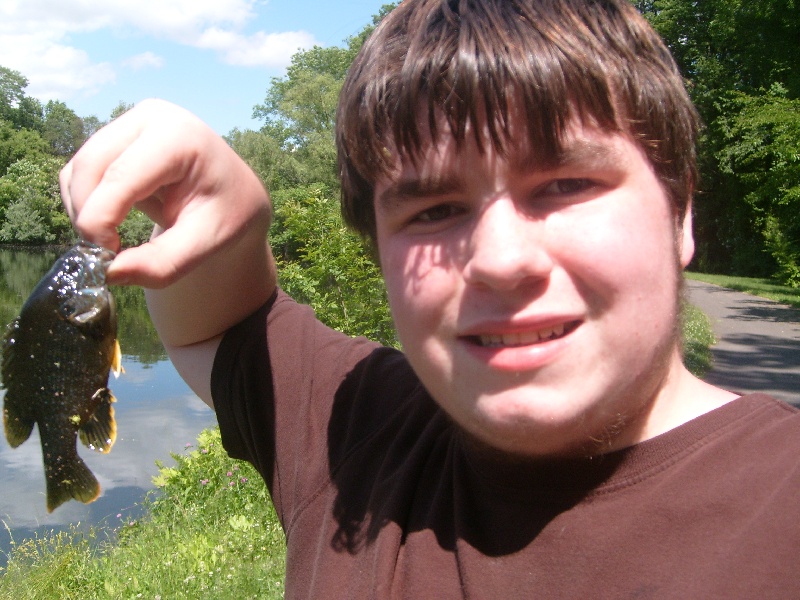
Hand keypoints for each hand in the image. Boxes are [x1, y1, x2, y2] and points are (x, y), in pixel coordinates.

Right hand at [61, 99, 271, 288]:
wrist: (234, 194)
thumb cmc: (227, 213)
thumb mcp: (207, 242)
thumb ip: (164, 262)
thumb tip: (111, 273)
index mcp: (179, 135)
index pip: (121, 175)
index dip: (101, 219)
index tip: (108, 258)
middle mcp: (150, 118)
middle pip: (90, 167)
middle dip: (89, 216)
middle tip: (107, 255)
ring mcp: (128, 123)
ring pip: (77, 170)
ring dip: (85, 211)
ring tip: (117, 239)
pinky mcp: (113, 137)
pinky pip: (78, 172)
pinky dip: (86, 203)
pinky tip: (115, 221)